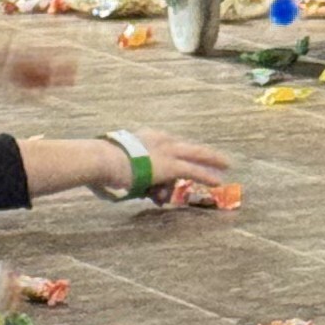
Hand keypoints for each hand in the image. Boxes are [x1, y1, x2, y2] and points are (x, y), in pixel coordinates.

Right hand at [19, 128, 232, 201]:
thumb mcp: (115, 169)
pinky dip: (207, 176)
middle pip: (186, 147)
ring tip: (224, 169)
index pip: (166, 146)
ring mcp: (167, 151)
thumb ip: (127, 177)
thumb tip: (128, 187)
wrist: (102, 160)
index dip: (174, 157)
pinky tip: (219, 182)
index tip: (176, 169)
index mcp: (145, 137)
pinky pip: (194, 171)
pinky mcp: (171, 166)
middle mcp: (160, 140)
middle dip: (202, 153)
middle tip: (217, 158)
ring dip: (210, 165)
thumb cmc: (100, 165)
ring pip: (196, 155)